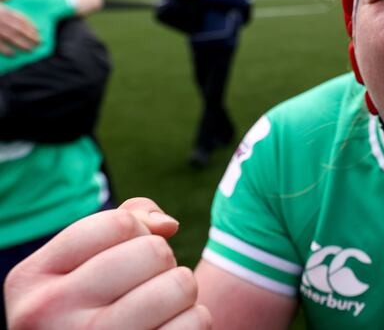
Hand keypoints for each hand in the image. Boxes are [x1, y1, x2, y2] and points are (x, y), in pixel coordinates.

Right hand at [0, 0, 39, 55]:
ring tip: (30, 50)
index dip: (30, 26)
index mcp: (1, 9)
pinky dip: (5, 50)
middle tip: (39, 43)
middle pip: (18, 28)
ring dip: (22, 44)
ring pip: (10, 36)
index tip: (38, 32)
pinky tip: (13, 55)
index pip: (19, 18)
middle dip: (30, 36)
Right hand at [4, 198, 211, 329]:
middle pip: (154, 251)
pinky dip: (192, 322)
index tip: (127, 257)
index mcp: (31, 278)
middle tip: (145, 288)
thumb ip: (126, 222)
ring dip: (181, 295)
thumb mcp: (83, 263)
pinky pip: (195, 322)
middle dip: (163, 264)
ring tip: (157, 311)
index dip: (141, 231)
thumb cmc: (89, 306)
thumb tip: (167, 225)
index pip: (118, 224)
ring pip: (180, 285)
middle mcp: (49, 312)